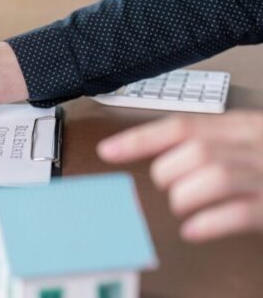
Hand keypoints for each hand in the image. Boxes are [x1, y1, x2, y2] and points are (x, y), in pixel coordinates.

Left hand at [98, 111, 262, 242]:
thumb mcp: (249, 143)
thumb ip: (213, 145)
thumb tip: (162, 158)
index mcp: (245, 126)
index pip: (183, 125)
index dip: (140, 139)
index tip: (107, 151)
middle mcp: (257, 144)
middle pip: (195, 151)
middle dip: (169, 173)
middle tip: (172, 187)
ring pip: (213, 176)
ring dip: (185, 197)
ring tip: (184, 207)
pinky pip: (240, 211)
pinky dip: (209, 222)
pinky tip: (195, 229)